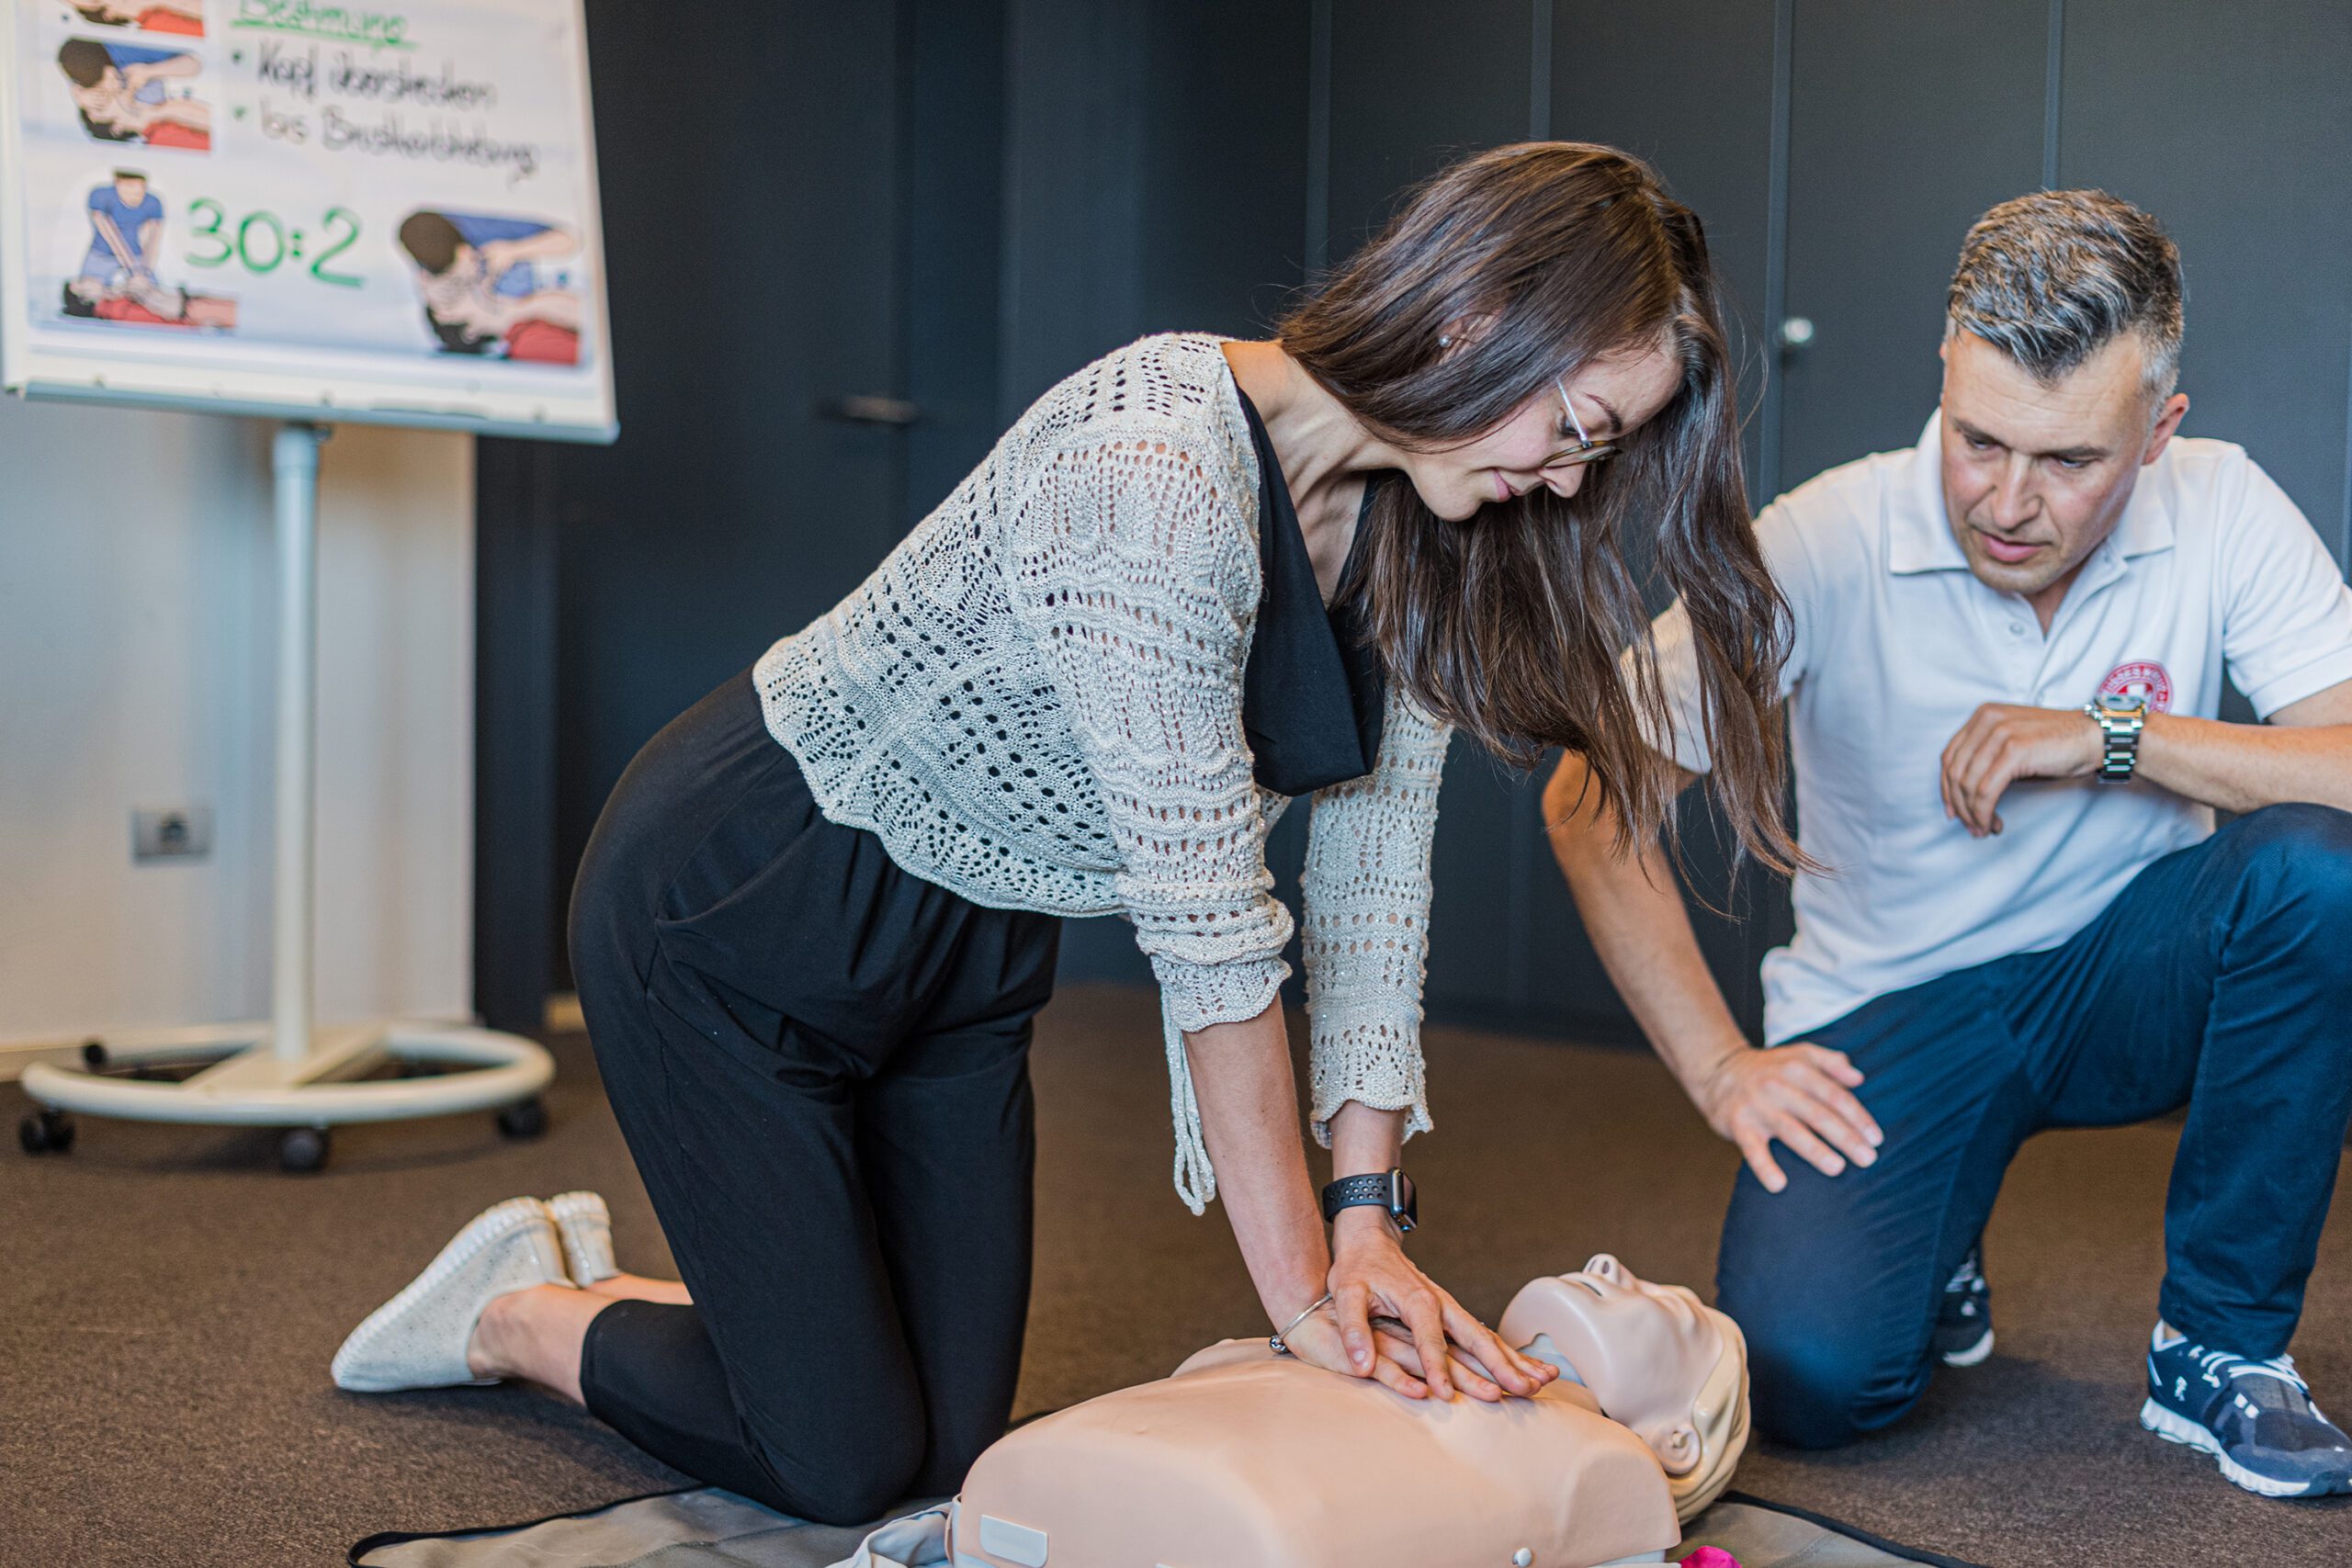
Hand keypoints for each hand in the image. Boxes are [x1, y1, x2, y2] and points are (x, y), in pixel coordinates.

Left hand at [1319, 1209, 1556, 1401]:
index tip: (1444, 1394)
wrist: (1371, 1240)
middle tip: (1524, 1390)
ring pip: (1488, 1337)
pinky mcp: (1452, 1316)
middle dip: (1501, 1365)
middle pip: (1477, 1338)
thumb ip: (1353, 1328)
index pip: (1429, 1340)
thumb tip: (1360, 1366)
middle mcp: (1441, 1304)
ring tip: (1544, 1381)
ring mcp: (1450, 1309)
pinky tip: (1526, 1369)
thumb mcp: (1345, 1292)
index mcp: (1417, 1300)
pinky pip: (1483, 1337)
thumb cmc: (1358, 1267)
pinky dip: (1507, 1354)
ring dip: (1516, 1359)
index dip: (1436, 1368)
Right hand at [1692, 1043, 1881, 1193]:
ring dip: (1815, 1150)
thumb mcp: (1799, 1054)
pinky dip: (1764, 1167)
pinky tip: (1779, 1185)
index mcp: (1797, 1068)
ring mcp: (1757, 1106)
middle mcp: (1778, 1085)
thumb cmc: (1769, 1068)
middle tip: (1868, 1159)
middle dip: (1846, 1137)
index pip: (1835, 1095)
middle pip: (1818, 1114)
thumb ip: (1831, 1062)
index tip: (1876, 1139)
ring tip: (1837, 1168)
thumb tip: (1859, 1078)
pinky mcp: (1738, 1124)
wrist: (1717, 1070)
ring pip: (1791, 1131)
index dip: (1858, 1117)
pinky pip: (1752, 1149)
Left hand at [1940, 702, 2100, 837]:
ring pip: (1969, 784)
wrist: (2094, 738)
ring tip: (1984, 829)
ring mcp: (2000, 733)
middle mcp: (1987, 720)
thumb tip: (1963, 796)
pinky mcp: (2015, 750)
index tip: (1953, 811)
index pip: (1949, 756)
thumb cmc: (2057, 745)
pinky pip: (1987, 790)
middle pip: (1955, 772)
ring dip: (1973, 814)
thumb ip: (1986, 758)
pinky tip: (1992, 823)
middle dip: (1960, 806)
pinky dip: (1984, 812)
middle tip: (1971, 827)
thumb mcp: (2013, 743)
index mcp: (1982, 716)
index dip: (1946, 788)